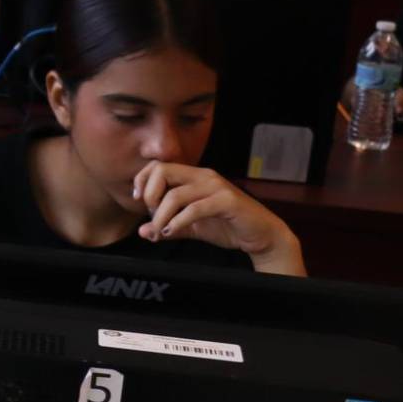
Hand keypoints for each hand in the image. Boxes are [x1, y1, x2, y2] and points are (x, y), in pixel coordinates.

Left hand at [131, 161, 303, 274]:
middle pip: (162, 172)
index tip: (139, 202)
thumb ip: (168, 227)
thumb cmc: (228, 226)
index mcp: (194, 177)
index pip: (158, 166)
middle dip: (149, 196)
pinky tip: (172, 232)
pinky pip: (195, 209)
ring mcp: (217, 187)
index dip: (142, 181)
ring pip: (175, 194)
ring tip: (160, 231)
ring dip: (161, 216)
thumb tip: (142, 231)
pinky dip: (178, 222)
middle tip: (152, 217)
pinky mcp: (228, 202)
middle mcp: (204, 176)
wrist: (262, 236)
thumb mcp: (191, 227)